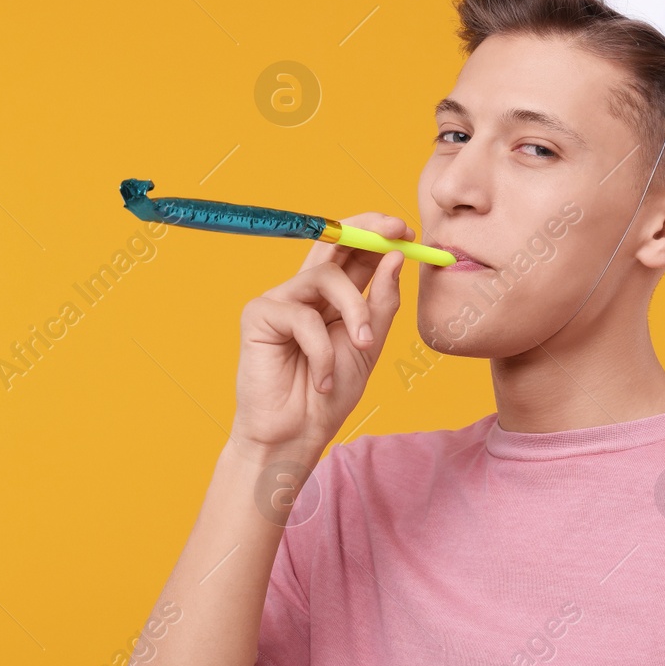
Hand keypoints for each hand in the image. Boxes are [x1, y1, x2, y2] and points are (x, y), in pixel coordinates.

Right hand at [230, 213, 411, 451]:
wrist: (296, 436)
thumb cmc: (329, 395)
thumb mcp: (368, 346)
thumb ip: (381, 303)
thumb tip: (395, 257)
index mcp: (332, 298)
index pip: (352, 251)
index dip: (376, 233)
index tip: (406, 230)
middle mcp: (305, 292)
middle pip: (331, 241)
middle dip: (366, 230)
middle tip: (396, 231)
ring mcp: (281, 300)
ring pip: (326, 277)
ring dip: (355, 310)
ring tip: (362, 346)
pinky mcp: (258, 315)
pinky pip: (303, 316)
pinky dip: (321, 350)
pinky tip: (321, 379)